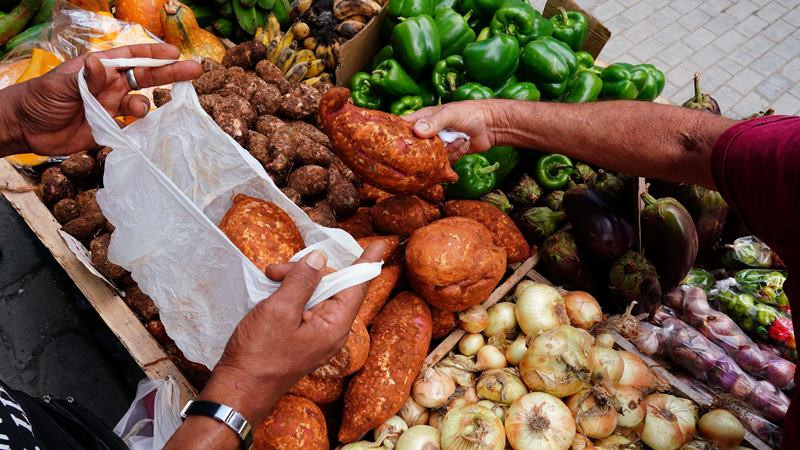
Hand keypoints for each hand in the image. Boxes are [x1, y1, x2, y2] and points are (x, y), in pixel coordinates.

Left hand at [3, 44, 201, 155]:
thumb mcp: (60, 84)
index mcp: (100, 69)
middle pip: (147, 77)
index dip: (154, 55)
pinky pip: (133, 127)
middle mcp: (111, 85)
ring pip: (142, 103)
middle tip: (195, 71)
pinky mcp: (110, 127)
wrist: (27, 129)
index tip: (174, 54)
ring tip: (139, 111)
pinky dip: (142, 129)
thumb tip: (101, 65)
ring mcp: (112, 106)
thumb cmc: (39, 98)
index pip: (132, 57)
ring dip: (146, 106)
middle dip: (170, 74)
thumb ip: (84, 78)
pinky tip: (143, 130)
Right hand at [199, 242, 385, 424]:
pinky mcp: (302, 336)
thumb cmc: (260, 354)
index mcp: (334, 326)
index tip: (378, 246)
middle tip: (277, 270)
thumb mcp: (280, 311)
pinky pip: (304, 306)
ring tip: (270, 278)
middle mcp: (331, 330)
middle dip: (307, 271)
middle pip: (332, 286)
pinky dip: (290, 293)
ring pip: (316, 293)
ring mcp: (317, 334)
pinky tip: (272, 289)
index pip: (356, 288)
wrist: (240, 388)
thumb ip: (302, 281)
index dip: (366, 264)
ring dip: (294, 281)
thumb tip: (319, 258)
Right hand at [404, 100, 500, 160]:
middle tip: (434, 149)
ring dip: (447, 151)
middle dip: (423, 152)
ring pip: (430, 157)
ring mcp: (437, 145)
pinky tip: (464, 143)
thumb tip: (417, 131)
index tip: (395, 145)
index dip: (396, 136)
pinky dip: (455, 154)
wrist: (492, 125)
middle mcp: (428, 133)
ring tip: (459, 139)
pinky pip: (444, 162)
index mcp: (423, 119)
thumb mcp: (450, 114)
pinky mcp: (447, 155)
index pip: (403, 128)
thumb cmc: (470, 113)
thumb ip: (434, 122)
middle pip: (414, 148)